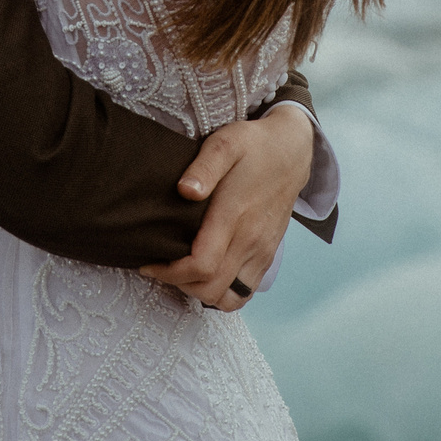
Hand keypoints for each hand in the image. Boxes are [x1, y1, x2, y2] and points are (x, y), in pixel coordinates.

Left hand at [138, 102, 313, 311]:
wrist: (291, 151)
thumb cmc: (253, 146)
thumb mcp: (225, 143)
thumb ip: (204, 166)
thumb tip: (185, 190)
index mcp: (235, 216)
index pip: (202, 265)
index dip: (170, 272)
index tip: (149, 263)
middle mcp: (251, 241)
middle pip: (211, 288)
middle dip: (179, 284)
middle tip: (160, 267)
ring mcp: (262, 252)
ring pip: (230, 298)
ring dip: (201, 292)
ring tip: (183, 273)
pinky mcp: (268, 255)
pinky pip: (245, 292)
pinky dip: (223, 293)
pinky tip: (207, 274)